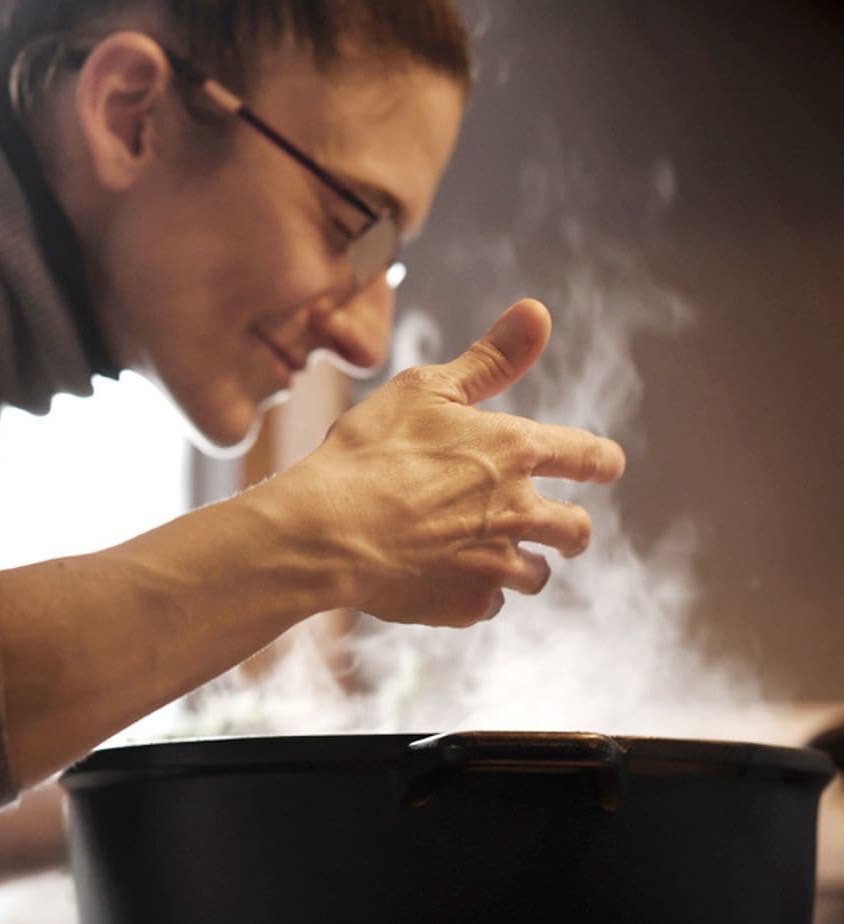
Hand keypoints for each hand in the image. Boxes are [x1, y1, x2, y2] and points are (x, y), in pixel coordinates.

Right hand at [289, 298, 625, 626]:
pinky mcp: (467, 605)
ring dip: (524, 566)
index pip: (590, 457)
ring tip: (497, 560)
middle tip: (559, 531)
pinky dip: (476, 594)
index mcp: (517, 451)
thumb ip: (490, 358)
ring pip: (536, 576)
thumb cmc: (369, 451)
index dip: (602, 461)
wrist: (326, 530)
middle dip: (571, 530)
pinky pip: (490, 604)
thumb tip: (539, 311)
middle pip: (576, 531)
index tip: (604, 467)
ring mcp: (496, 564)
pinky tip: (448, 581)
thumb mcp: (426, 388)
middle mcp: (520, 512)